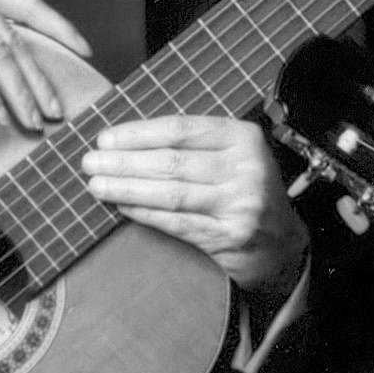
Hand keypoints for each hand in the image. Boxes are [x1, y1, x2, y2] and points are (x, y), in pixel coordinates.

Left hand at [82, 116, 307, 291]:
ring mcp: (240, 203)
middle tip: (90, 162)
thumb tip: (128, 141)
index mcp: (242, 137)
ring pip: (171, 193)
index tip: (105, 138)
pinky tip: (122, 206)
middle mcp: (245, 167)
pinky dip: (144, 213)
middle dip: (124, 162)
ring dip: (127, 188)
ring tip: (97, 184)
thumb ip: (193, 145)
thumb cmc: (247, 190)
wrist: (283, 243)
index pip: (180, 129)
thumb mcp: (232, 155)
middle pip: (171, 161)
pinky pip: (177, 222)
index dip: (137, 134)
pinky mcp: (230, 236)